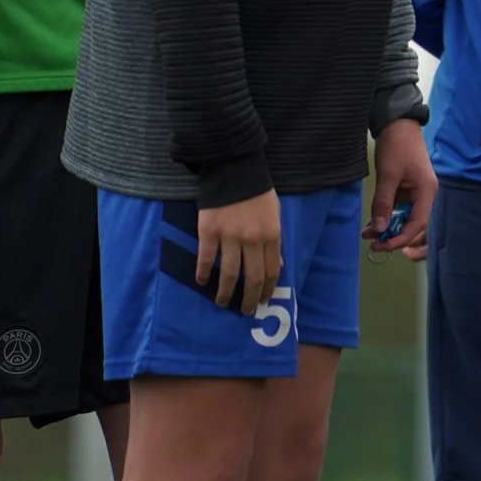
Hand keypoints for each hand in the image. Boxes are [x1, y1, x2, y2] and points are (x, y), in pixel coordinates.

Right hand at [196, 189, 282, 314]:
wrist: (235, 170)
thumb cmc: (257, 193)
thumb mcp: (275, 215)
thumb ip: (275, 241)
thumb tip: (277, 265)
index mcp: (271, 235)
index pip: (272, 270)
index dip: (267, 288)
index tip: (261, 300)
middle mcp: (252, 239)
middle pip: (252, 277)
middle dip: (249, 297)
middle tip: (245, 310)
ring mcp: (230, 236)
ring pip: (229, 272)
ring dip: (225, 292)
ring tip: (222, 303)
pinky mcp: (209, 231)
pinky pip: (207, 258)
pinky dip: (204, 272)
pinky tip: (203, 282)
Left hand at [368, 118, 435, 259]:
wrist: (397, 123)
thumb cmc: (397, 147)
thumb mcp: (388, 175)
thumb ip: (383, 204)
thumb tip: (379, 229)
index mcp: (426, 192)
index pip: (417, 223)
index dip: (401, 238)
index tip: (382, 245)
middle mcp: (423, 195)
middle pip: (410, 223)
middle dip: (392, 234)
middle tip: (372, 243)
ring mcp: (414, 192)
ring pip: (401, 216)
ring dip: (386, 226)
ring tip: (366, 234)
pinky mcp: (404, 188)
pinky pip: (396, 207)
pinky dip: (384, 215)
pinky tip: (371, 222)